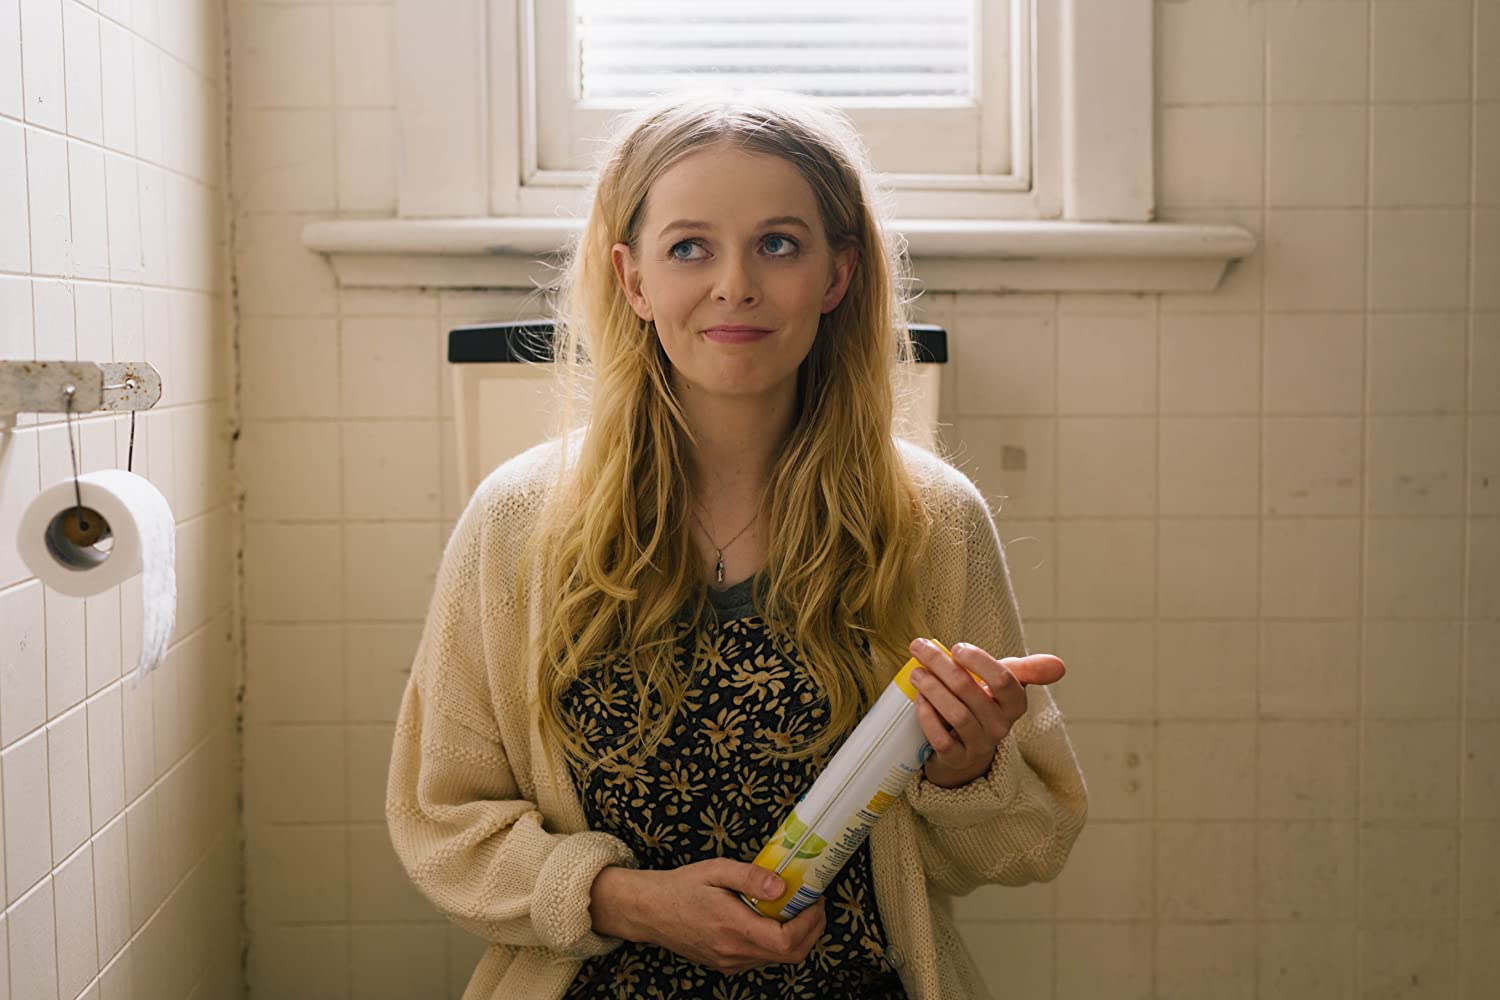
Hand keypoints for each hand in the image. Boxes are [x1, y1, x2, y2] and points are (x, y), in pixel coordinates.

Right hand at [592, 859, 825, 973]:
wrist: (649, 910)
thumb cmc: (681, 887)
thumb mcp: (716, 871)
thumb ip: (751, 878)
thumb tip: (782, 887)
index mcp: (733, 927)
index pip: (786, 941)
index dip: (809, 923)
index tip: (814, 900)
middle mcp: (733, 952)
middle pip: (790, 955)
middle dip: (811, 930)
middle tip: (813, 903)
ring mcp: (730, 962)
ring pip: (777, 958)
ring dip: (794, 935)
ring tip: (792, 906)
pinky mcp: (726, 964)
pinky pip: (761, 957)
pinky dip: (775, 941)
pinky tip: (769, 917)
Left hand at [907, 638, 1065, 788]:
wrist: (968, 748)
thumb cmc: (985, 704)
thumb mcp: (1006, 684)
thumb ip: (1029, 670)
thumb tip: (1060, 666)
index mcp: (1014, 704)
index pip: (1004, 680)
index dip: (979, 661)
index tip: (957, 647)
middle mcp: (1000, 726)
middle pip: (969, 691)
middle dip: (941, 666)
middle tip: (921, 648)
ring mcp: (979, 745)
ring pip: (956, 714)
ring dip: (932, 689)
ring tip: (917, 673)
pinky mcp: (957, 760)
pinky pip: (942, 739)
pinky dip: (928, 717)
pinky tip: (919, 700)